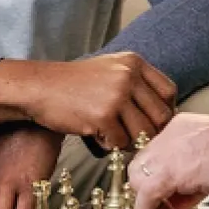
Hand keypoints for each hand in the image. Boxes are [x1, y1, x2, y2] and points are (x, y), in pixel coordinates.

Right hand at [0, 52, 176, 150]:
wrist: (38, 88)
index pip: (169, 92)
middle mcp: (129, 76)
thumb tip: (165, 114)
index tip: (150, 121)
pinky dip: (111, 145)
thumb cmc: (74, 85)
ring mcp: (116, 95)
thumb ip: (137, 84)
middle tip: (133, 136)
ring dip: (131, 141)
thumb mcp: (111, 70)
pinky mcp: (103, 116)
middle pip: (161, 116)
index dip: (163, 111)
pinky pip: (121, 143)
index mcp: (134, 63)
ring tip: (113, 136)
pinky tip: (97, 135)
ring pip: (144, 132)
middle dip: (150, 131)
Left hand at [127, 112, 208, 208]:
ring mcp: (170, 151)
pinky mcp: (172, 171)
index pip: (153, 154)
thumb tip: (184, 190)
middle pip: (139, 166)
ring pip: (137, 180)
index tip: (169, 192)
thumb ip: (194, 168)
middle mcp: (171, 135)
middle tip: (165, 205)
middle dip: (149, 190)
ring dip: (149, 202)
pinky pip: (145, 195)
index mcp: (181, 126)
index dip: (158, 178)